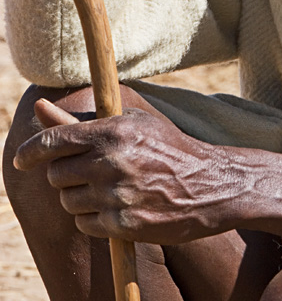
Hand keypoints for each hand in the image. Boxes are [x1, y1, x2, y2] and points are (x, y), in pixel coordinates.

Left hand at [14, 99, 236, 243]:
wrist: (210, 184)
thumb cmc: (167, 148)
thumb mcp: (131, 124)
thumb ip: (81, 122)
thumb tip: (39, 108)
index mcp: (114, 131)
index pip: (54, 141)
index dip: (31, 151)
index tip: (21, 159)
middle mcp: (113, 162)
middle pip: (57, 174)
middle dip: (66, 175)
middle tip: (89, 173)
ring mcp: (118, 194)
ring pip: (68, 202)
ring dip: (80, 198)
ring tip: (108, 190)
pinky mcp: (125, 224)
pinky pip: (85, 223)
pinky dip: (94, 219)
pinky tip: (117, 207)